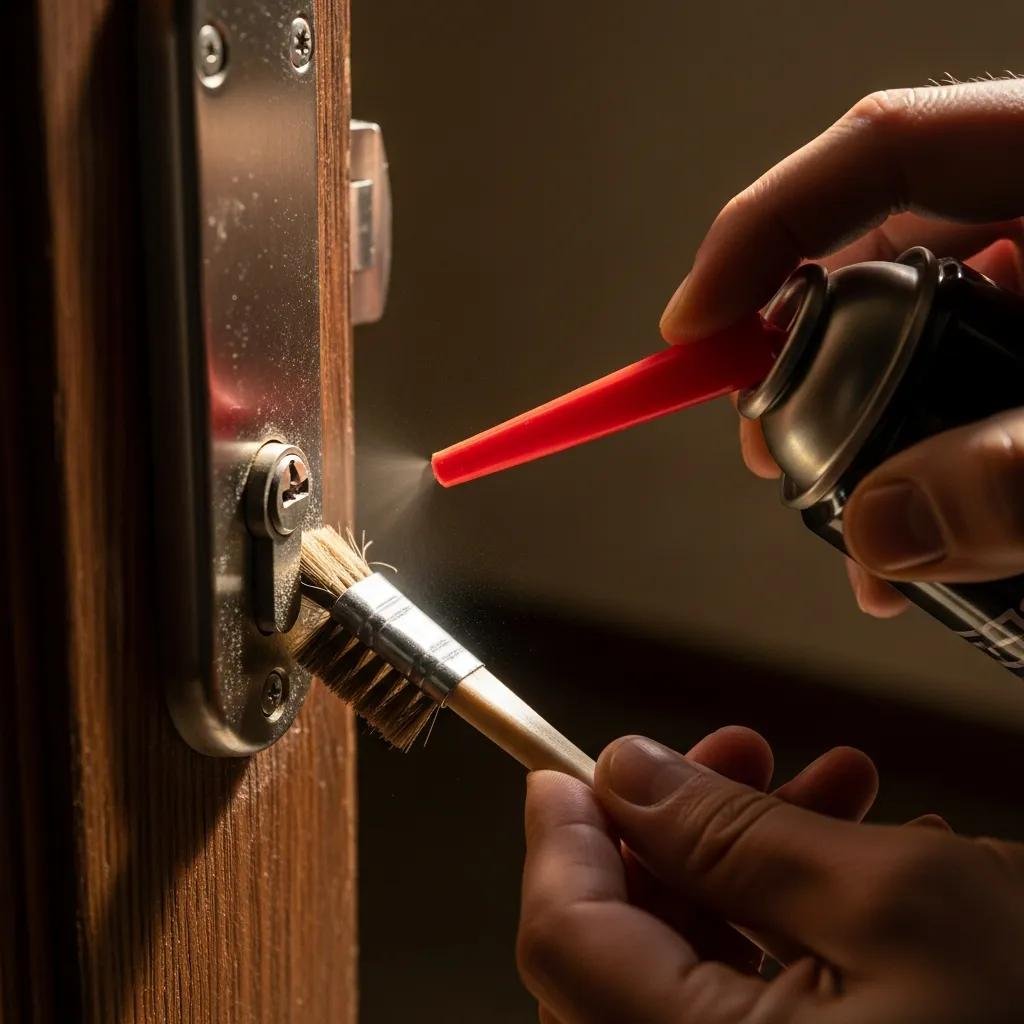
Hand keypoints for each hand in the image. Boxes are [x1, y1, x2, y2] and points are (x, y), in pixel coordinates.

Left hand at [518, 735, 1023, 1022]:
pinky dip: (790, 915)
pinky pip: (759, 997)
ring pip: (696, 962)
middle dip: (674, 832)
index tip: (567, 766)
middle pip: (622, 948)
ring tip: (825, 782)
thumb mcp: (893, 898)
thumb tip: (626, 774)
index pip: (564, 938)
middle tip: (728, 754)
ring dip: (746, 858)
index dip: (561, 836)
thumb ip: (731, 830)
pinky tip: (861, 855)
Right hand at [659, 80, 1023, 616]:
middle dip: (804, 360)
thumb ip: (1019, 472)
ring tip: (853, 528)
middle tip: (770, 452)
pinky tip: (919, 540)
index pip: (886, 148)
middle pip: (880, 254)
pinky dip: (928, 467)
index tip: (687, 328)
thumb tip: (881, 538)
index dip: (766, 228)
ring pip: (914, 340)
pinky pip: (964, 393)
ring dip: (864, 437)